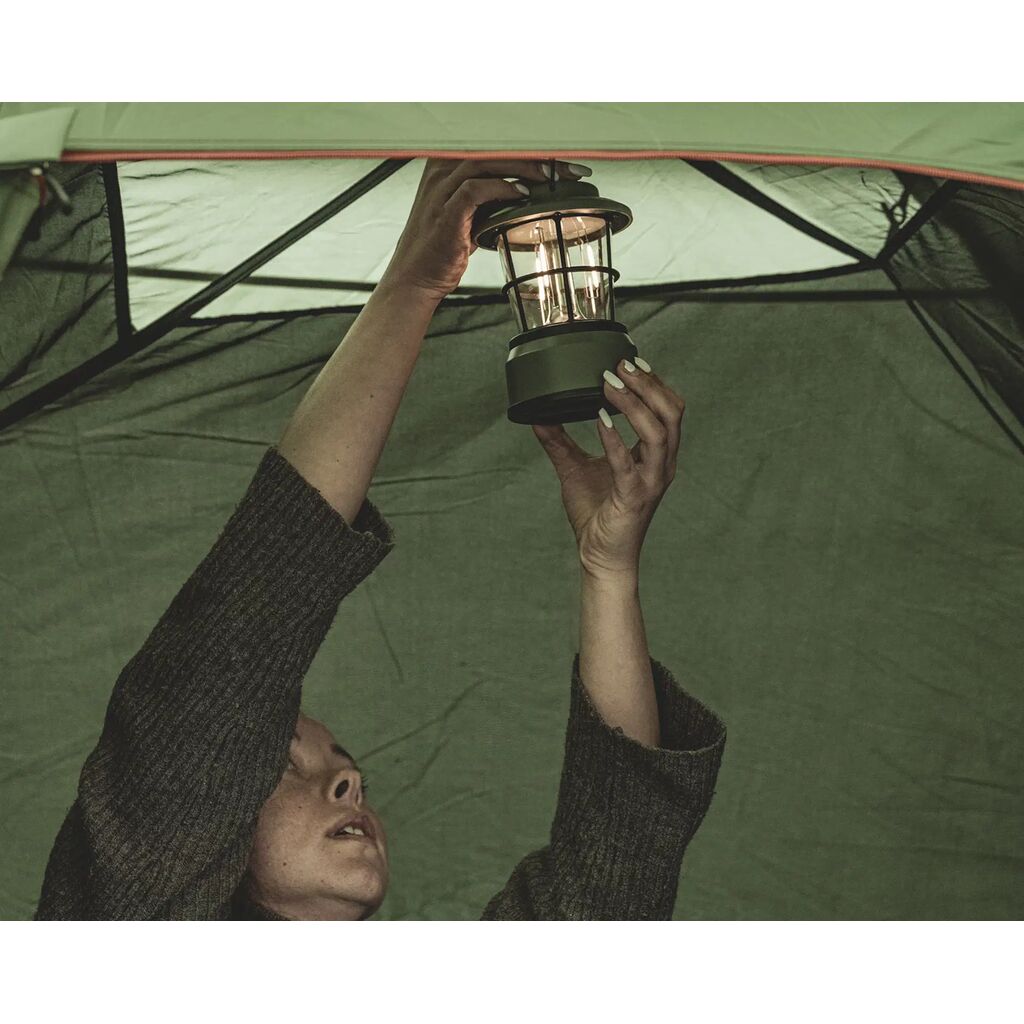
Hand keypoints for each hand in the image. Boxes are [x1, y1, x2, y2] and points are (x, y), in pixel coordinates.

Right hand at [380, 158, 590, 304]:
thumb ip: (491, 198)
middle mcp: (442, 171)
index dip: (530, 150)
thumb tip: (529, 192)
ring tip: (550, 178)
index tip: (560, 162)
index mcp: (447, 166)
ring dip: (524, 168)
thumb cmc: (442, 248)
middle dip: (536, 155)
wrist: (415, 278)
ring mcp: (441, 191)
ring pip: (487, 162)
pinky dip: (501, 189)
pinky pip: (475, 189)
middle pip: (494, 149)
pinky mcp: (445, 212)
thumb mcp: (468, 215)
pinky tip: (521, 196)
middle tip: (568, 168)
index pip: (494, 147)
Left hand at [532, 358, 684, 580]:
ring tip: (610, 384)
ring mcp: (650, 481)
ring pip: (658, 432)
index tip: (630, 361)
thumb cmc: (596, 516)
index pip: (668, 410)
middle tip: (620, 365)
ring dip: (634, 403)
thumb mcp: (574, 469)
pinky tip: (600, 420)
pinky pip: (628, 463)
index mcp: (654, 456)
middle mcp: (660, 465)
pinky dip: (614, 438)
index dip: (653, 383)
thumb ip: (559, 441)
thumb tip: (537, 415)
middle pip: (672, 413)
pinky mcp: (633, 498)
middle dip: (648, 384)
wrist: (601, 558)